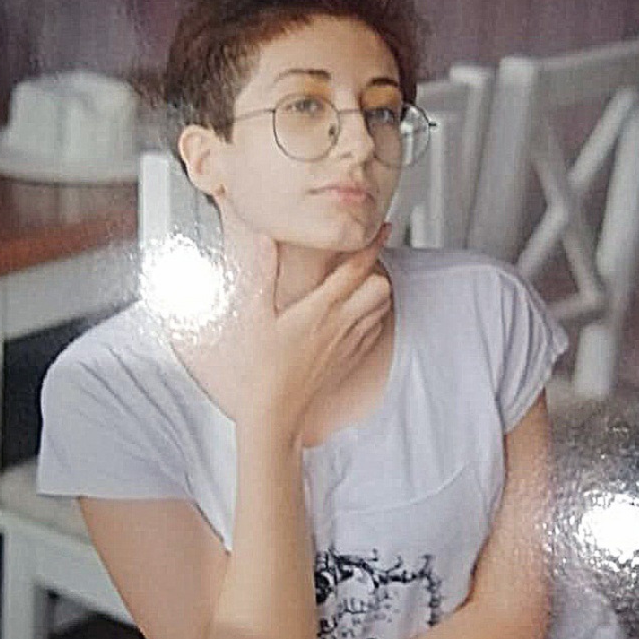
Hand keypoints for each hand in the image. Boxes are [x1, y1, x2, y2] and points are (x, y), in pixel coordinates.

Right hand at [169, 217, 391, 439]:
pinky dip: (373, 316)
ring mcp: (350, 343)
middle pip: (382, 285)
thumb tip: (263, 240)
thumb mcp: (255, 316)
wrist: (277, 412)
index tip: (380, 227)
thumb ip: (262, 274)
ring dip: (375, 291)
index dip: (372, 242)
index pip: (356, 268)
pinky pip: (376, 329)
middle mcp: (342, 324)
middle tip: (362, 260)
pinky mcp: (352, 358)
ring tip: (358, 284)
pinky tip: (355, 314)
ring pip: (382, 307)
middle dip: (376, 269)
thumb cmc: (262, 368)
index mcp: (320, 309)